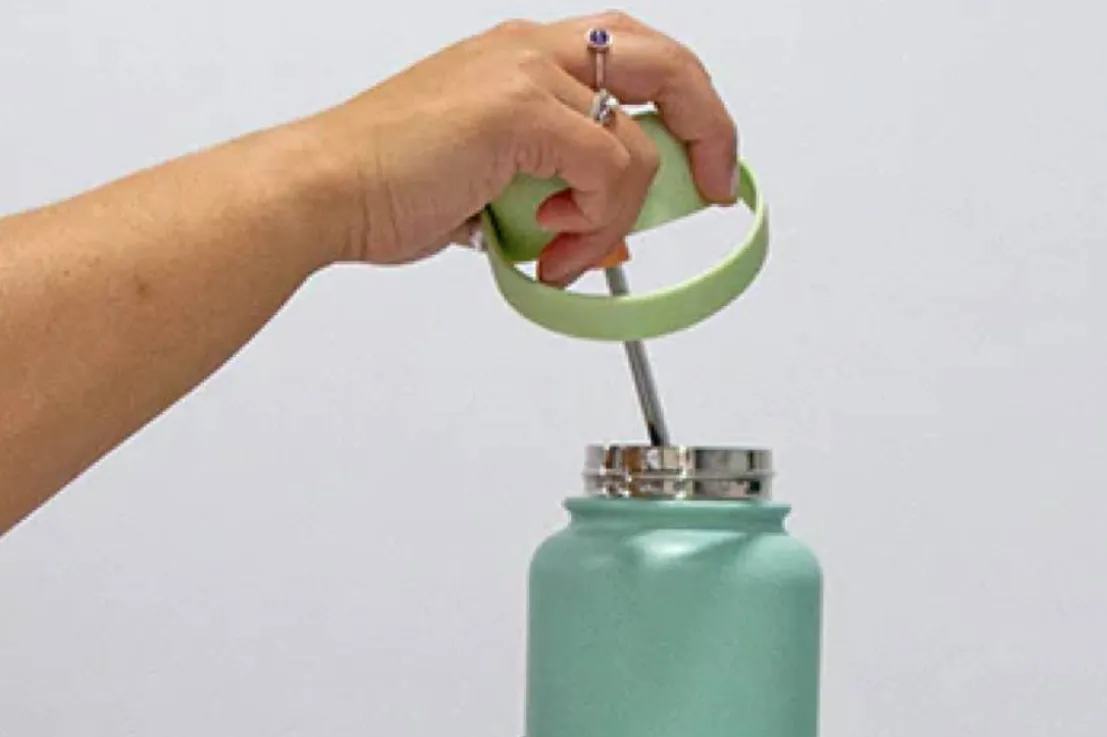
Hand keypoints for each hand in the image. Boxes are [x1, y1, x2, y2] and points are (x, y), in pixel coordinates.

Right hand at [302, 12, 738, 283]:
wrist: (326, 188)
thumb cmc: (391, 185)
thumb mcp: (493, 186)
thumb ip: (551, 194)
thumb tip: (601, 232)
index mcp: (526, 55)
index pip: (637, 59)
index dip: (686, 109)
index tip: (702, 168)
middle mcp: (532, 49)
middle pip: (670, 62)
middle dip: (711, 130)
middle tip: (716, 188)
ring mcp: (526, 73)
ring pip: (638, 142)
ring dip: (618, 218)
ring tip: (565, 253)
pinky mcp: (519, 111)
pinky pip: (608, 172)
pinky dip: (594, 225)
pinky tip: (548, 245)